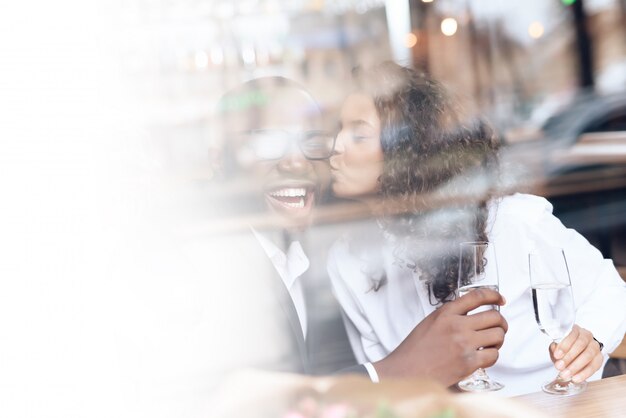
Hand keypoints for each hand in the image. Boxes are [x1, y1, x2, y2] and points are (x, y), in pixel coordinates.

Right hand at [373, 288, 506, 385]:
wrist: (407, 371)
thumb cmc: (415, 350)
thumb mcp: (430, 322)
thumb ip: (449, 316)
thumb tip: (470, 315)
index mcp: (446, 313)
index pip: (477, 296)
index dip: (493, 295)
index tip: (500, 299)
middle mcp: (457, 325)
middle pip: (494, 316)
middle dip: (501, 322)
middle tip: (499, 327)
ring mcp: (464, 344)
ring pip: (498, 335)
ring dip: (498, 339)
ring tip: (491, 343)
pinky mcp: (468, 362)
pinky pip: (493, 355)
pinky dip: (492, 355)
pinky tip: (484, 356)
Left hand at [550, 324, 602, 382]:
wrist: (578, 351)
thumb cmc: (566, 346)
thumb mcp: (558, 345)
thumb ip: (555, 347)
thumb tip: (555, 352)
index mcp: (576, 330)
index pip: (572, 335)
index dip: (564, 345)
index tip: (557, 355)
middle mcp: (587, 336)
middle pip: (581, 345)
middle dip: (569, 357)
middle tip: (559, 367)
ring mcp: (595, 347)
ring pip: (588, 356)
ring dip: (576, 366)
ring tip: (566, 374)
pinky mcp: (599, 358)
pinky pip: (594, 366)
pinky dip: (584, 374)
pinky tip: (576, 378)